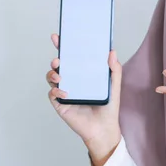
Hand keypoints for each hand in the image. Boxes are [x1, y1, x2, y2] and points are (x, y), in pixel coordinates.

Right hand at [46, 33, 121, 165]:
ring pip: (51, 78)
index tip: (58, 37)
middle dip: (56, 59)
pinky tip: (65, 91)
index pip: (72, 58)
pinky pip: (52, 94)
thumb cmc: (109, 107)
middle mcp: (72, 81)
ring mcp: (65, 92)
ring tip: (59, 75)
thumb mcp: (114, 86)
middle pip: (59, 66)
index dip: (63, 47)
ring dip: (52, 73)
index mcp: (83, 74)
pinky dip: (56, 91)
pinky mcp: (61, 104)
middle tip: (59, 59)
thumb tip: (112, 51)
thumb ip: (114, 70)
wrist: (104, 128)